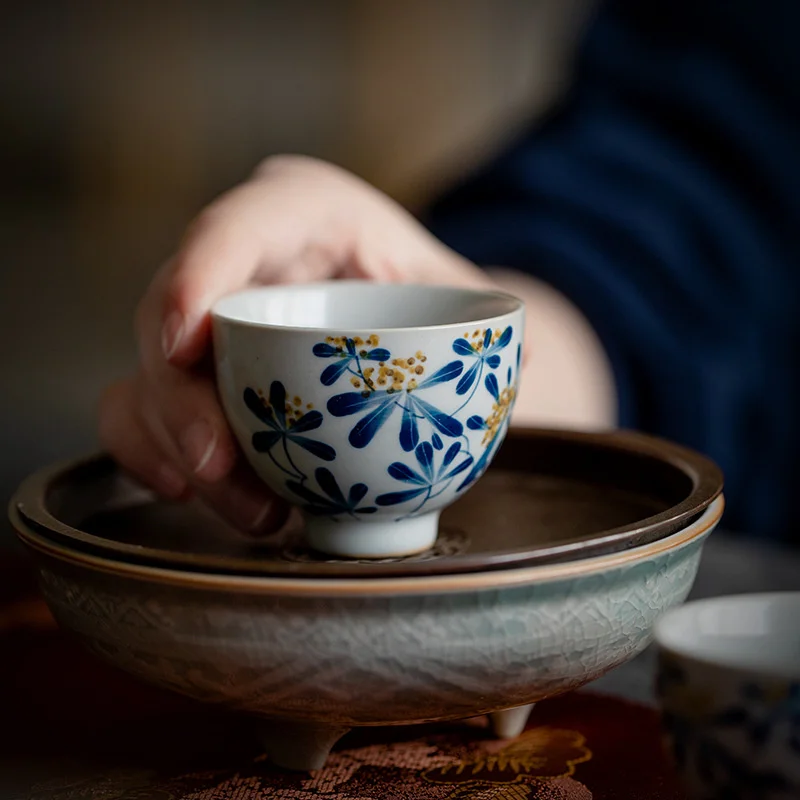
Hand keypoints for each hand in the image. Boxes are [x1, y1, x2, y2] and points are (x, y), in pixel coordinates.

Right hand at [98, 155, 497, 534]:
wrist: (411, 337)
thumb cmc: (437, 310)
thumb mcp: (471, 305)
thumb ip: (488, 328)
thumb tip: (515, 365)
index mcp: (309, 214)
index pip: (240, 225)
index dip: (199, 273)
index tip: (187, 345)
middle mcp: (248, 261)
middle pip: (175, 314)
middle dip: (184, 399)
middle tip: (220, 469)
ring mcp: (215, 321)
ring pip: (150, 377)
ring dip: (180, 448)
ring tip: (255, 512)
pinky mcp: (199, 376)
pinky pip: (144, 411)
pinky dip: (153, 454)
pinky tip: (193, 492)